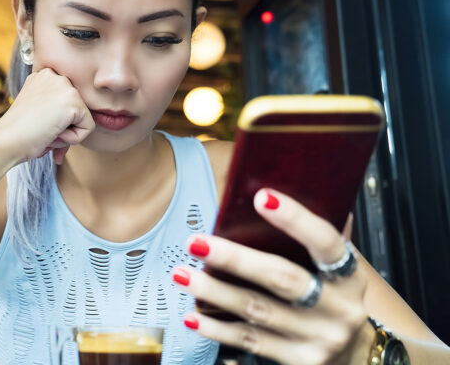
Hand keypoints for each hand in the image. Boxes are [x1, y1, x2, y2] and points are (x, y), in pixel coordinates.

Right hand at [0, 67, 94, 164]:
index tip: (38, 127)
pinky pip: (88, 128)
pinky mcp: (73, 101)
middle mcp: (54, 75)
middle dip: (64, 128)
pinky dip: (74, 139)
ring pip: (83, 118)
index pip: (66, 104)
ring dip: (67, 134)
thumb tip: (69, 130)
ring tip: (45, 132)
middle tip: (42, 132)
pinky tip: (52, 133)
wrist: (5, 140)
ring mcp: (64, 86)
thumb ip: (55, 114)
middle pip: (77, 109)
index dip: (56, 122)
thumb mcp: (37, 114)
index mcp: (43, 76)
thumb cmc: (18, 133)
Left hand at [172, 189, 373, 364]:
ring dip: (213, 292)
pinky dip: (217, 328)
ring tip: (182, 274)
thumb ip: (315, 239)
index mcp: (349, 275)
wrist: (359, 356)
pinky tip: (193, 315)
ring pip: (257, 311)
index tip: (262, 197)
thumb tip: (281, 192)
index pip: (326, 242)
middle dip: (234, 259)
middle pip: (281, 278)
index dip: (296, 219)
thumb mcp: (338, 270)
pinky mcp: (299, 362)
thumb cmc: (334, 299)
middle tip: (195, 242)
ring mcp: (319, 339)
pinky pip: (250, 342)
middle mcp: (338, 308)